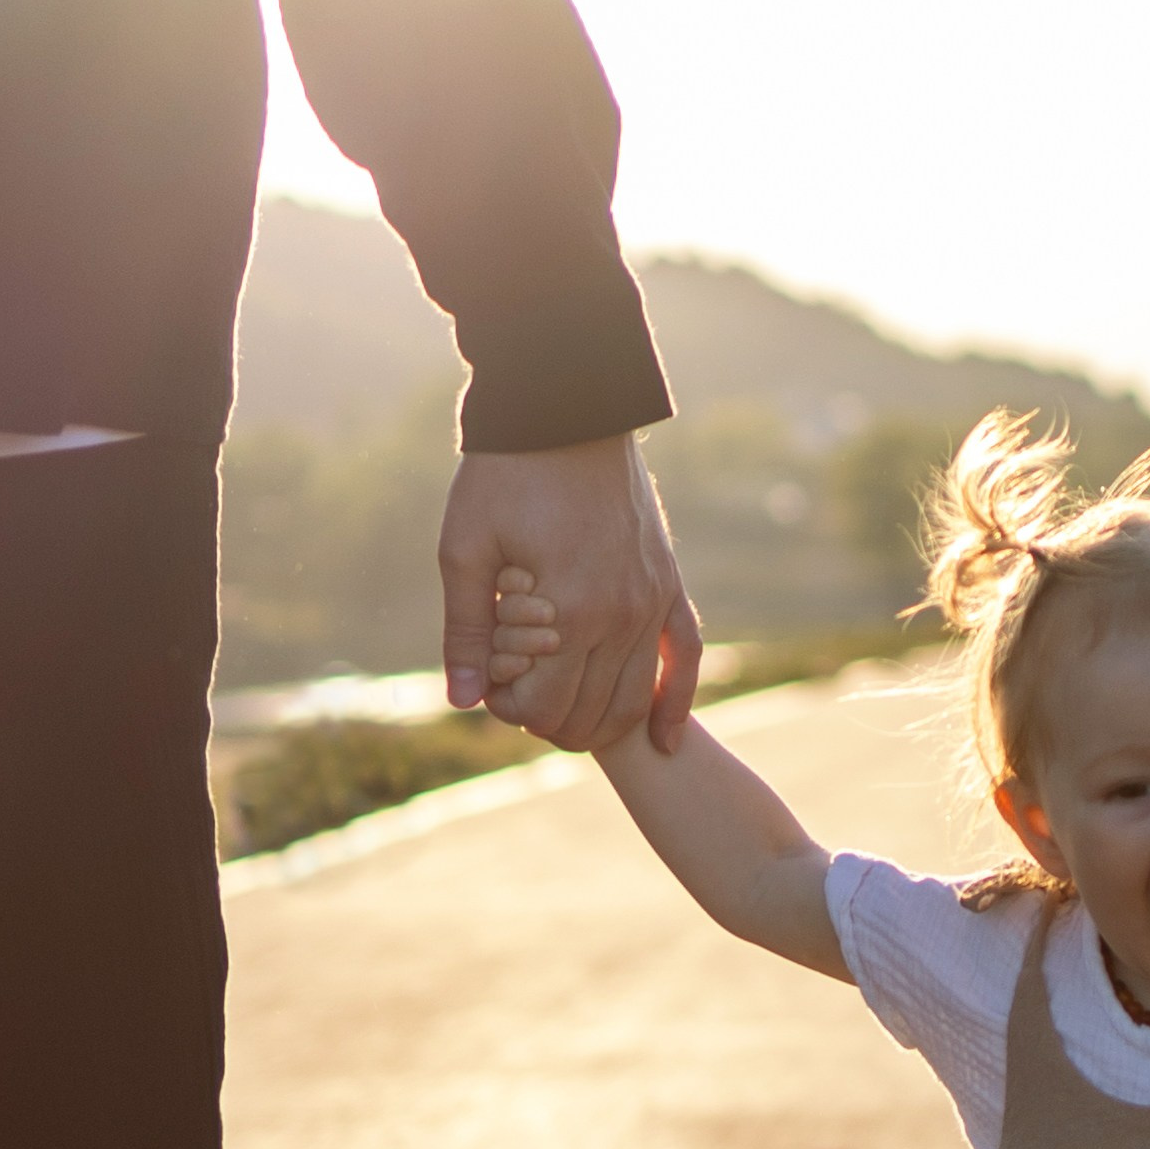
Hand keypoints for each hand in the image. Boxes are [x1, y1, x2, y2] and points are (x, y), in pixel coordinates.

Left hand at [439, 434, 701, 753]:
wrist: (565, 411)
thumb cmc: (503, 475)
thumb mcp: (464, 549)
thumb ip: (465, 631)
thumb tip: (463, 702)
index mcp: (570, 610)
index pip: (545, 706)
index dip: (509, 711)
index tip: (488, 687)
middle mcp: (622, 614)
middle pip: (593, 712)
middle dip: (549, 720)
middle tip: (519, 697)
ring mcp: (653, 599)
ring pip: (637, 696)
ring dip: (601, 722)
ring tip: (564, 715)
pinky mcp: (669, 581)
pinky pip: (686, 654)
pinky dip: (675, 701)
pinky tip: (665, 738)